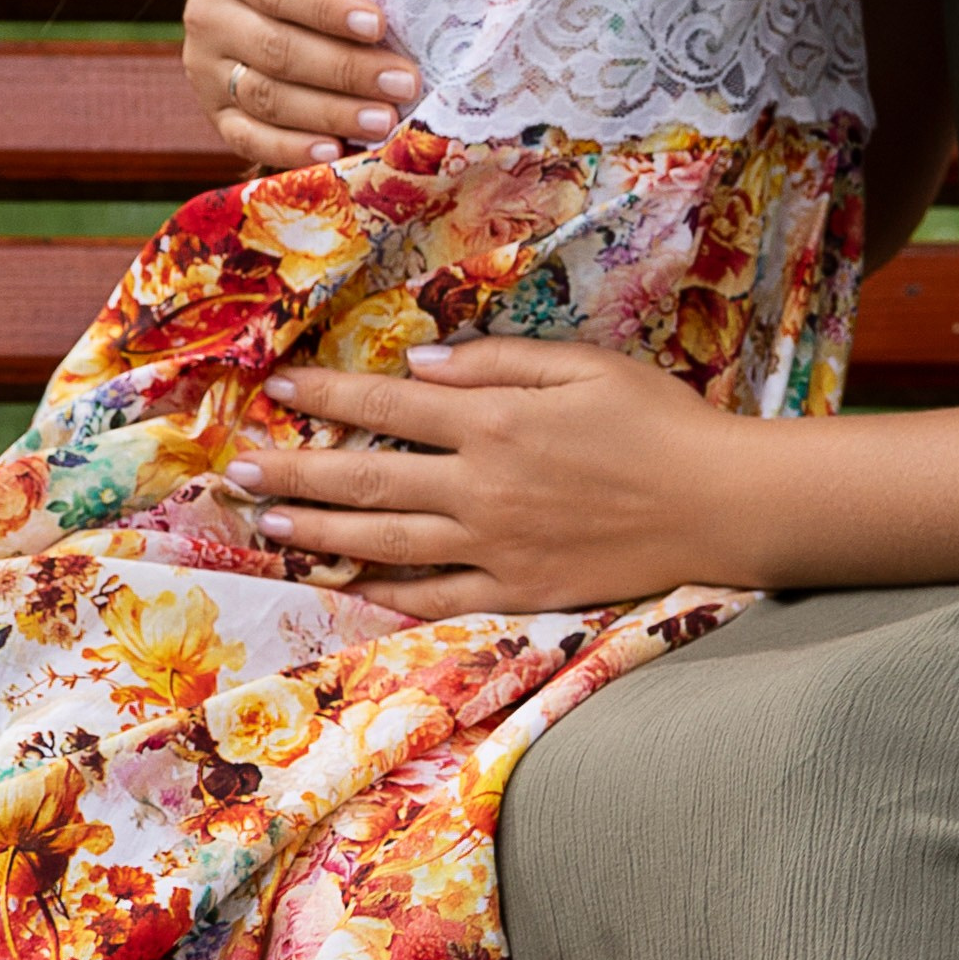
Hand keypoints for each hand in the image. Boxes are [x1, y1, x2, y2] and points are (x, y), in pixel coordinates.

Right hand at [183, 0, 421, 170]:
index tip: (379, 22)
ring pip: (265, 96)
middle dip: (346, 70)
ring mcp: (204, 65)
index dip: (326, 8)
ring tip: (386, 122)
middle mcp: (206, 12)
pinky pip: (243, 134)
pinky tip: (334, 153)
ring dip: (329, 112)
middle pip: (277, 51)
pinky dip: (288, 147)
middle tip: (407, 81)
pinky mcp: (209, 107)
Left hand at [222, 337, 746, 615]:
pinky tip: (346, 585)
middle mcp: (482, 486)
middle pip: (368, 480)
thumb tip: (420, 365)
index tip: (279, 389)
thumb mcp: (585, 367)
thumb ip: (500, 363)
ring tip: (267, 525)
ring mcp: (494, 545)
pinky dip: (385, 592)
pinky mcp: (516, 590)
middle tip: (240, 471)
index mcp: (497, 422)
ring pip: (386, 541)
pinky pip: (435, 597)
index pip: (390, 408)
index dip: (328, 398)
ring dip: (319, 531)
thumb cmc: (659, 422)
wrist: (717, 503)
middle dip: (297, 473)